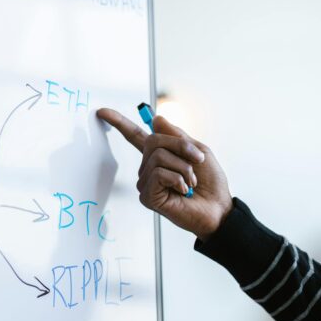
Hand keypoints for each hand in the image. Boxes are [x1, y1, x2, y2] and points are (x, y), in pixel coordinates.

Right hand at [97, 108, 232, 241]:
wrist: (218, 208)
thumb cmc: (210, 184)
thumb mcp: (199, 151)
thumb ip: (177, 135)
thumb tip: (156, 118)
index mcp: (159, 156)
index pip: (135, 136)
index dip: (119, 122)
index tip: (102, 112)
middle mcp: (148, 168)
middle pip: (153, 141)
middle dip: (180, 146)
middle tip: (197, 160)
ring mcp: (146, 182)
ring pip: (158, 157)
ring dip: (183, 167)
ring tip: (190, 182)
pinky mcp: (147, 196)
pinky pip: (158, 173)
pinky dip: (176, 178)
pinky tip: (183, 190)